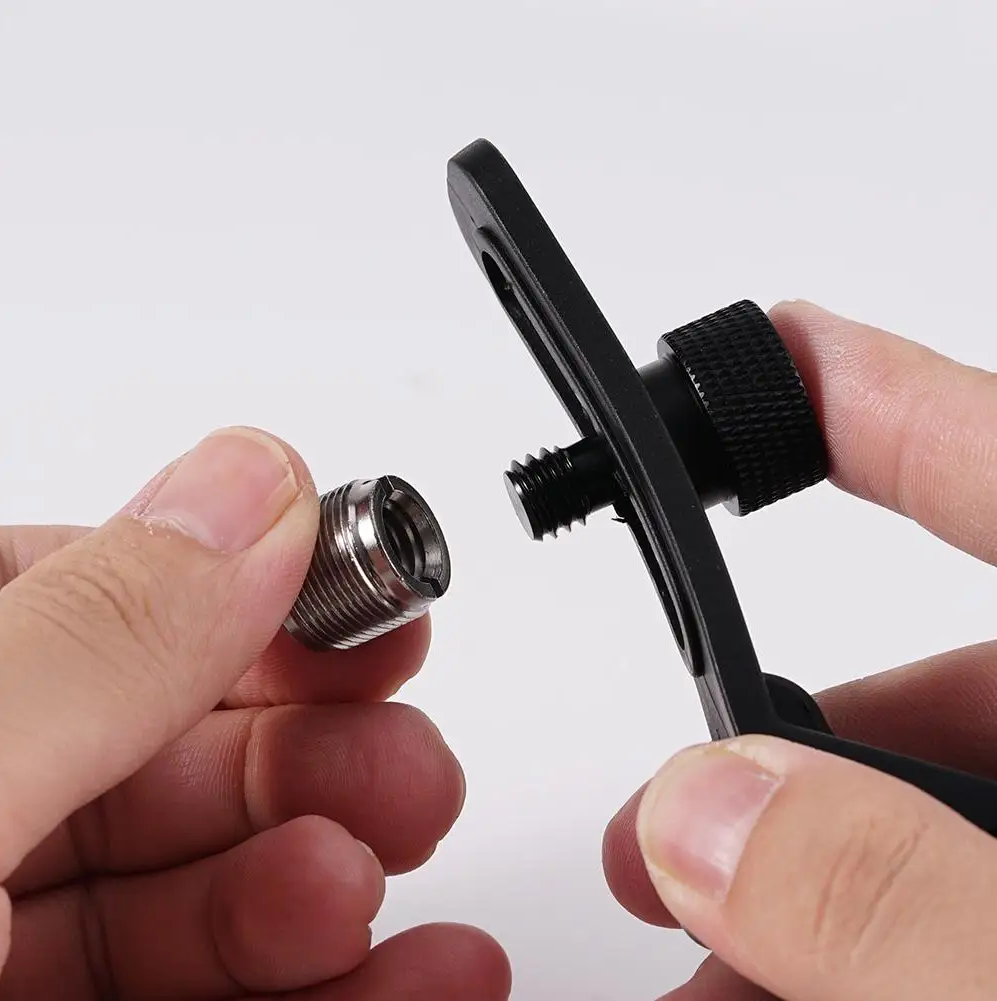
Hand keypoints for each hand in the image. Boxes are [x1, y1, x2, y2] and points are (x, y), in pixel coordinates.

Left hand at [0, 427, 509, 999]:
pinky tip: (409, 972)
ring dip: (329, 862)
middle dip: (311, 746)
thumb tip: (248, 484)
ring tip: (400, 859)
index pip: (92, 592)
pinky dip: (326, 988)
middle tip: (408, 764)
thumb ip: (99, 634)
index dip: (242, 592)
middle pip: (160, 739)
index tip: (365, 614)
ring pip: (195, 873)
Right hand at [602, 301, 996, 999]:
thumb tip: (712, 816)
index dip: (881, 395)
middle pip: (949, 676)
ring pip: (941, 815)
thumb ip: (901, 901)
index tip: (781, 346)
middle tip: (670, 810)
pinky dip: (868, 942)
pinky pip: (966, 908)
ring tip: (705, 964)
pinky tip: (782, 994)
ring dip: (802, 878)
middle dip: (781, 740)